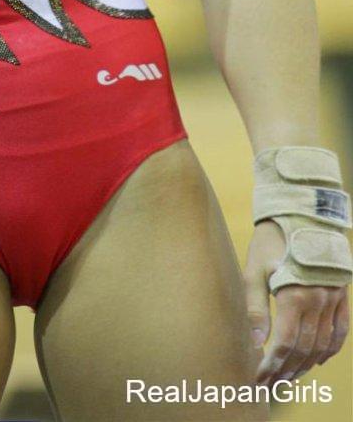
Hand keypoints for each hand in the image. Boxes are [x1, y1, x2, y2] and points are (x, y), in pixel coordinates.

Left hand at [244, 219, 349, 386]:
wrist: (302, 212)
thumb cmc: (272, 239)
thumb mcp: (255, 269)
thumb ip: (255, 308)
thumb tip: (255, 343)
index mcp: (294, 296)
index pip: (284, 343)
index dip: (272, 365)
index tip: (259, 378)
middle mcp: (318, 301)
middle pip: (304, 348)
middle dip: (287, 370)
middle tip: (272, 384)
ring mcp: (334, 299)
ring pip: (323, 344)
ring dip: (307, 364)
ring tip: (290, 376)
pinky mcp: (342, 294)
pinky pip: (340, 330)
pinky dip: (330, 349)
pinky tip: (317, 359)